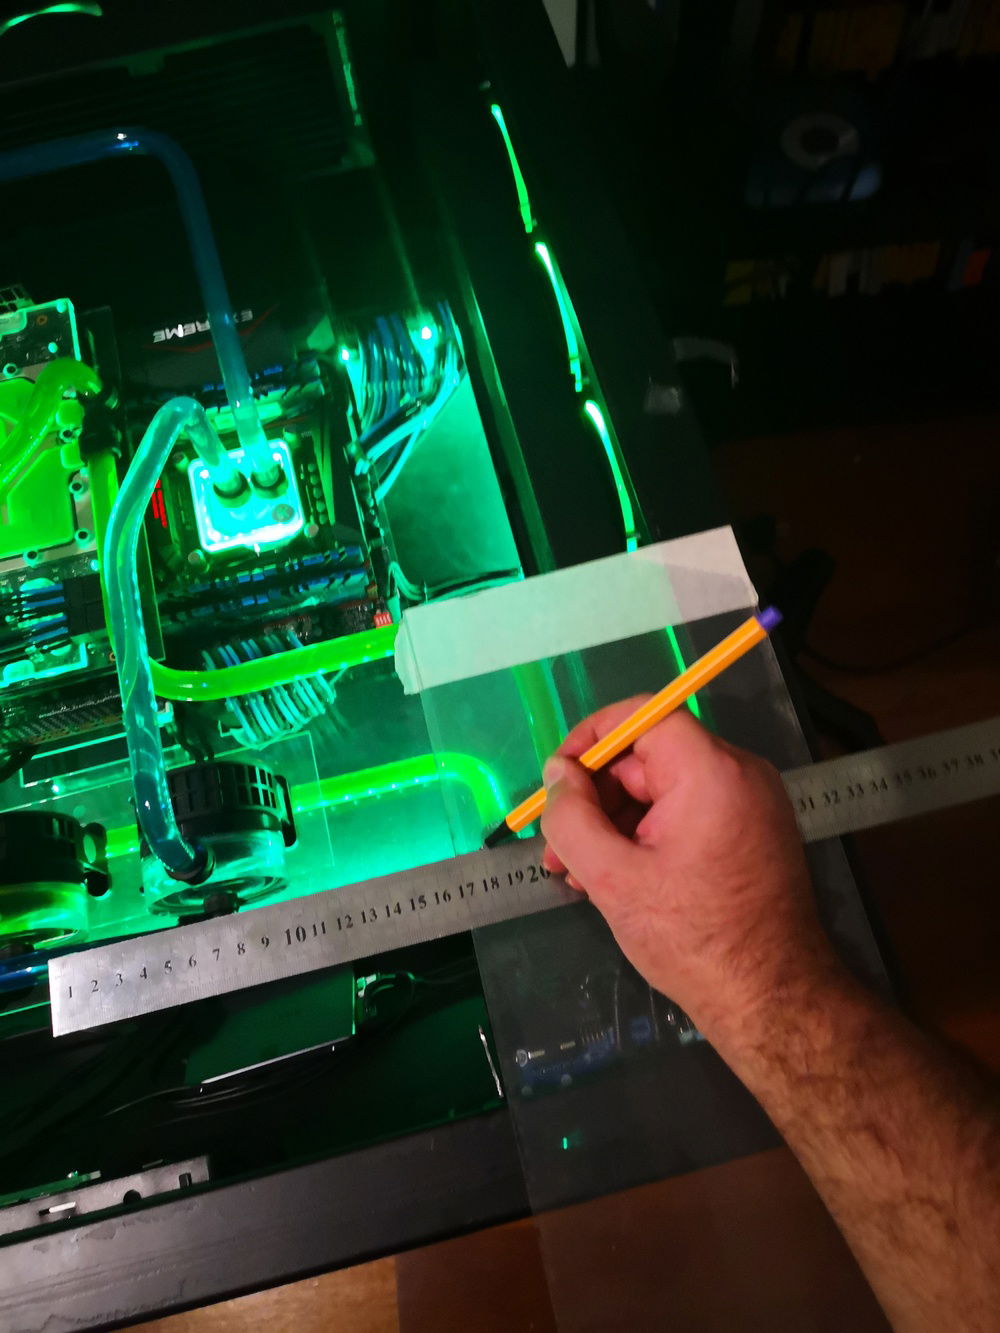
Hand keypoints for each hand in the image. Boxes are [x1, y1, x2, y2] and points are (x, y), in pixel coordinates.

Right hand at [540, 701, 843, 1037]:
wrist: (771, 999)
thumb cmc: (691, 937)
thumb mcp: (610, 877)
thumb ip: (571, 817)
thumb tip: (557, 774)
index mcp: (710, 771)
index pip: (642, 716)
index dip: (591, 737)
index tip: (556, 776)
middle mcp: (738, 773)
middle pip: (649, 757)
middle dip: (595, 798)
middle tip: (556, 846)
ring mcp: (751, 803)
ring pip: (664, 789)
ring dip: (616, 824)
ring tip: (579, 875)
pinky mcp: (752, 831)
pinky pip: (688, 812)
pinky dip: (649, 835)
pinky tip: (617, 878)